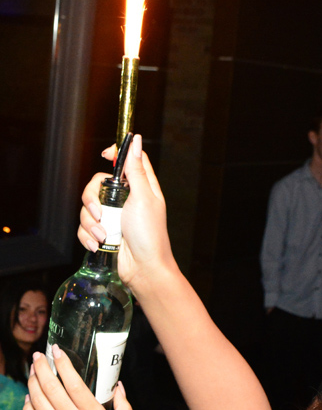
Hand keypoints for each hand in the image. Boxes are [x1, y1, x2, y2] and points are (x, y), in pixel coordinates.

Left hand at [23, 347, 132, 409]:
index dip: (63, 364)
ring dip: (33, 382)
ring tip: (33, 370)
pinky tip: (30, 398)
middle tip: (40, 355)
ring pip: (38, 400)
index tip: (58, 351)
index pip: (73, 383)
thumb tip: (120, 388)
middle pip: (51, 386)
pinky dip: (28, 406)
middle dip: (42, 367)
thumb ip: (123, 408)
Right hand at [78, 134, 172, 288]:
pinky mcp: (104, 232)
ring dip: (91, 223)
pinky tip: (98, 244)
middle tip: (99, 213)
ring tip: (104, 236)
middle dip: (91, 199)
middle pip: (97, 183)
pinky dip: (88, 236)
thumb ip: (136, 170)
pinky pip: (85, 227)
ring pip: (87, 208)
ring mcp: (113, 217)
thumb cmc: (149, 235)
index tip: (105, 156)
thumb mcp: (143, 198)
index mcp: (140, 187)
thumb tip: (135, 140)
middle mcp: (125, 200)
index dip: (115, 154)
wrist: (143, 269)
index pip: (127, 161)